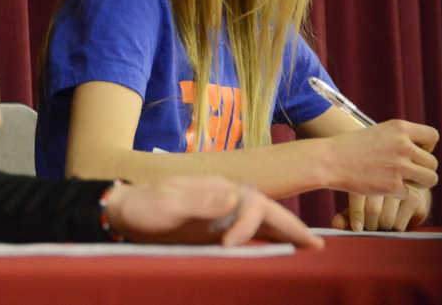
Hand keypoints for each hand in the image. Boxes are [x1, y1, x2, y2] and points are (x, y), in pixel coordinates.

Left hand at [104, 175, 323, 248]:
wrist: (124, 213)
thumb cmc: (144, 206)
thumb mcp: (168, 202)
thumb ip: (201, 200)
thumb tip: (238, 199)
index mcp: (217, 188)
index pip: (251, 202)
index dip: (249, 224)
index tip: (229, 246)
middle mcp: (225, 200)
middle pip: (266, 210)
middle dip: (292, 225)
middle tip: (317, 245)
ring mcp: (222, 217)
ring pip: (263, 223)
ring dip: (285, 234)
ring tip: (310, 248)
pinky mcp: (216, 233)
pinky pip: (250, 237)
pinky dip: (268, 243)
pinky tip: (280, 254)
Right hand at [325, 119, 438, 196]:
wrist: (327, 160)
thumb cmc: (350, 147)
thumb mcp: (377, 132)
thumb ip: (400, 139)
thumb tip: (423, 153)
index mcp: (399, 128)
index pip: (433, 136)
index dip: (427, 147)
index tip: (414, 152)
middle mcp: (403, 145)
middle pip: (433, 163)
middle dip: (422, 169)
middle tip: (404, 171)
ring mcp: (399, 166)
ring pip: (430, 179)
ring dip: (418, 183)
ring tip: (400, 180)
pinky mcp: (393, 185)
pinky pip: (409, 193)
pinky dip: (397, 193)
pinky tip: (381, 185)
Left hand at [332, 185, 431, 231]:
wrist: (403, 184)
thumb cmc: (373, 195)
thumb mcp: (357, 201)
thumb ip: (344, 214)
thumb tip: (336, 224)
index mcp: (368, 172)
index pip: (358, 196)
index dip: (355, 216)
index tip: (356, 227)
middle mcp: (388, 177)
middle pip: (373, 210)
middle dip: (368, 224)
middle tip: (369, 226)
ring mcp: (405, 188)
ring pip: (387, 220)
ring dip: (380, 229)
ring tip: (380, 224)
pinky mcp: (419, 201)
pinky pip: (400, 226)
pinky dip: (393, 230)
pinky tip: (393, 222)